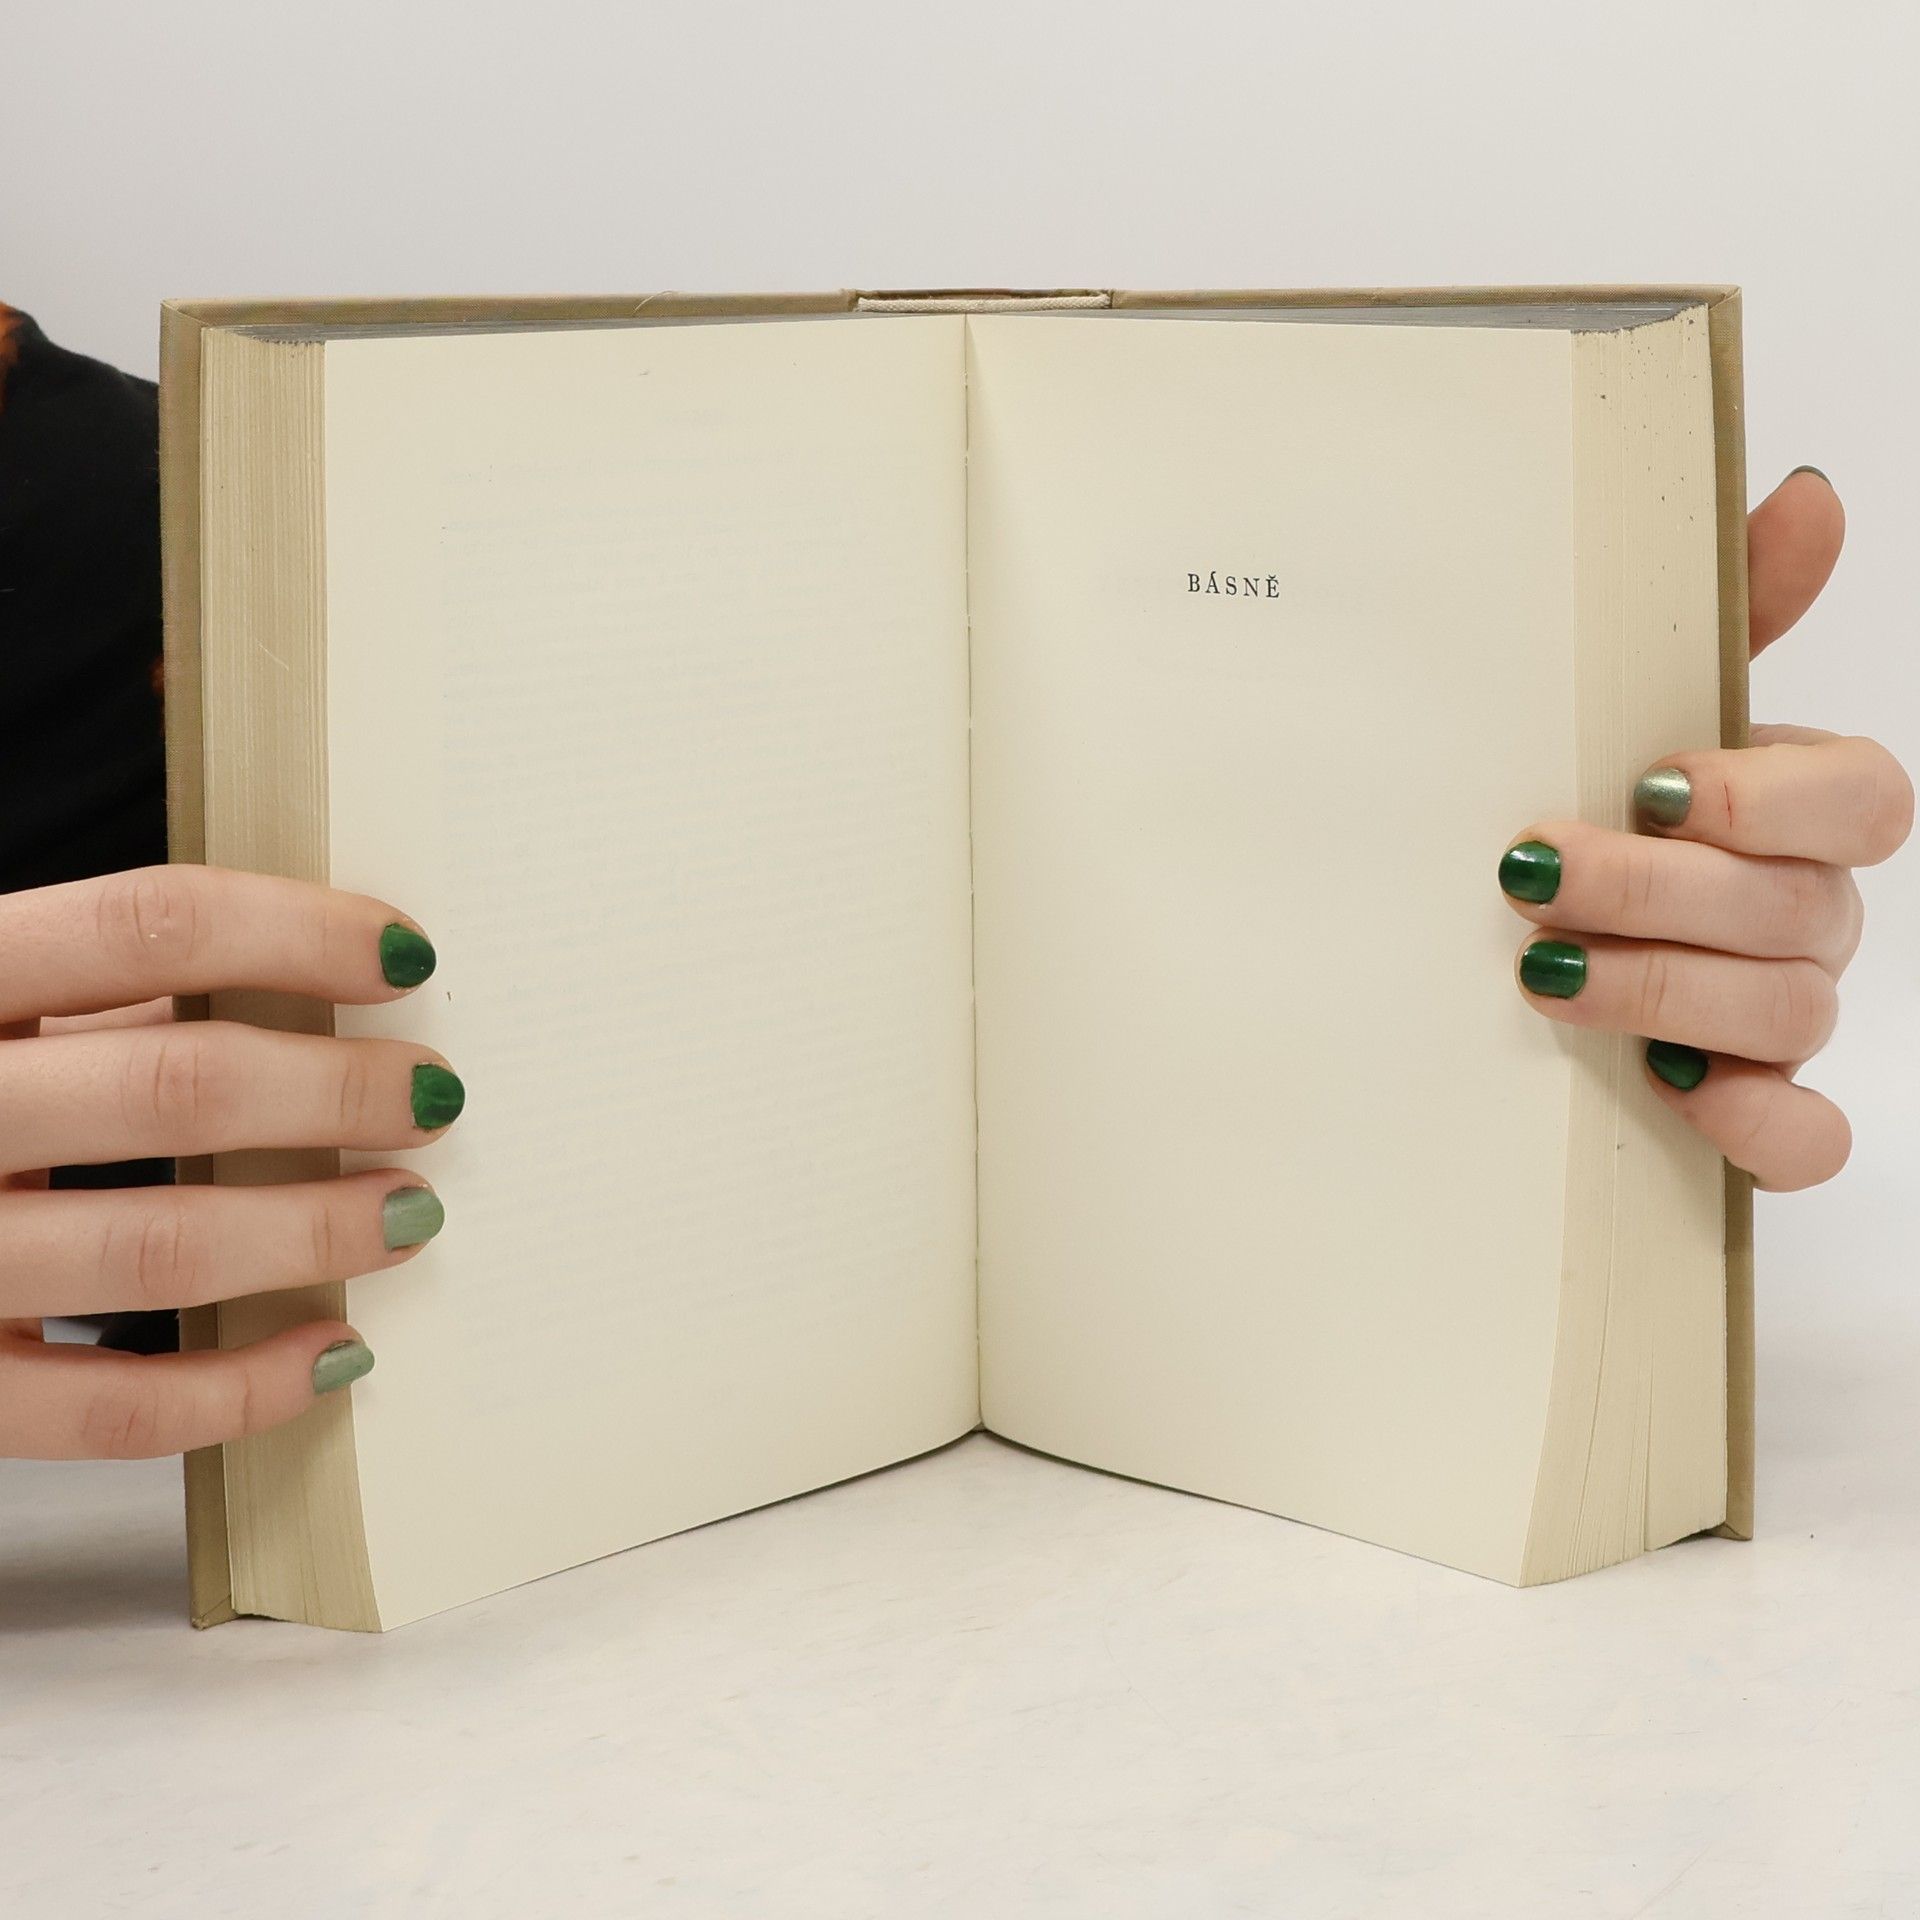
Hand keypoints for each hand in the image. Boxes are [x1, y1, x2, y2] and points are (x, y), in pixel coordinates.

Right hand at [0, 868, 461, 1457]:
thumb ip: (108, 994)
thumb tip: (314, 989)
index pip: (150, 925)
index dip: (298, 933)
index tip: (406, 957)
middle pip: (180, 1087)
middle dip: (337, 1092)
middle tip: (432, 1096)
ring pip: (162, 1245)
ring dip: (315, 1229)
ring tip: (410, 1211)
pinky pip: (112, 1410)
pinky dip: (243, 1386)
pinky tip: (332, 1353)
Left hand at [1499, 467, 1911, 1191]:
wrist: (1494, 934)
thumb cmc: (1579, 804)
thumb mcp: (1624, 703)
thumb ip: (1724, 611)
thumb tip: (1808, 495)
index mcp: (1796, 811)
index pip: (1862, 797)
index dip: (1767, 795)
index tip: (1648, 782)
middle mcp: (1807, 911)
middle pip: (1801, 909)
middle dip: (1660, 893)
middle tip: (1530, 875)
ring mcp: (1784, 1014)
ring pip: (1791, 1015)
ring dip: (1662, 992)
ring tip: (1537, 971)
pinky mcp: (1753, 1111)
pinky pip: (1807, 1139)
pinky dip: (1755, 1127)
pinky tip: (1673, 1096)